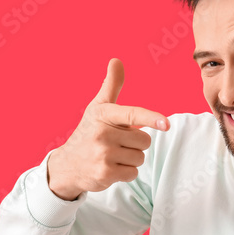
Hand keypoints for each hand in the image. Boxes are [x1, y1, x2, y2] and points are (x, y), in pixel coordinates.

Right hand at [47, 58, 169, 199]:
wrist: (68, 165)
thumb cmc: (89, 132)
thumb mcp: (98, 108)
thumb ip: (112, 86)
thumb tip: (116, 60)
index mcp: (104, 114)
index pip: (132, 114)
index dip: (151, 118)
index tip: (165, 124)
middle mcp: (102, 134)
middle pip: (145, 141)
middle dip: (135, 144)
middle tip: (116, 143)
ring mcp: (103, 155)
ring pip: (140, 158)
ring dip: (131, 159)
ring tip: (112, 156)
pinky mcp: (105, 174)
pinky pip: (133, 173)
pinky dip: (126, 173)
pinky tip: (111, 168)